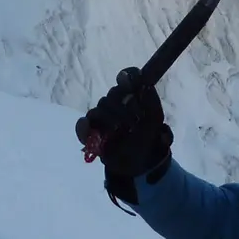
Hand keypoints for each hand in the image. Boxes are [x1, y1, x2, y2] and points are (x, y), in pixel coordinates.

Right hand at [76, 68, 173, 204]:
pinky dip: (86, 128)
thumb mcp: (155, 119)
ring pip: (101, 107)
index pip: (128, 76)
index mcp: (131, 95)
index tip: (127, 81)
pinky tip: (96, 133)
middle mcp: (115, 101)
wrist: (138, 162)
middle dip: (125, 106)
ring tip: (121, 132)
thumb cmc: (147, 137)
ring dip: (112, 118)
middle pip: (114, 93)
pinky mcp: (89, 131)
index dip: (128, 77)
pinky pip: (82, 124)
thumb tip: (145, 86)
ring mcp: (100, 115)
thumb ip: (152, 101)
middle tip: (134, 121)